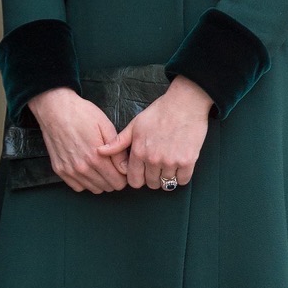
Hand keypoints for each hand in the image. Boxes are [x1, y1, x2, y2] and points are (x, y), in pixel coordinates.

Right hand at [28, 86, 127, 192]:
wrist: (55, 109)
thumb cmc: (82, 114)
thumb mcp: (106, 127)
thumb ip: (117, 151)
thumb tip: (125, 169)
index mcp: (96, 158)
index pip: (118, 182)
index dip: (124, 176)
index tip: (122, 167)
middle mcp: (82, 168)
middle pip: (107, 187)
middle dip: (113, 179)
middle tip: (112, 166)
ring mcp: (69, 171)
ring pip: (93, 189)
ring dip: (100, 181)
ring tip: (99, 166)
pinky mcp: (59, 170)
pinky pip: (78, 187)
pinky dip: (85, 182)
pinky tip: (87, 169)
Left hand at [98, 75, 212, 188]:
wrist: (184, 103)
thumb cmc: (159, 112)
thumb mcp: (135, 125)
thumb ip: (118, 142)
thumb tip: (100, 151)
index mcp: (139, 152)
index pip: (134, 181)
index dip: (138, 179)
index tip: (143, 173)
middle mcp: (153, 160)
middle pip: (151, 184)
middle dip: (153, 178)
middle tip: (158, 167)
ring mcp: (171, 161)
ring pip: (167, 184)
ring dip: (167, 177)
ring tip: (169, 165)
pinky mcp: (187, 161)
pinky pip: (182, 180)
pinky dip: (181, 176)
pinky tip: (180, 166)